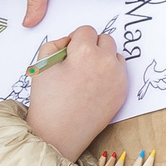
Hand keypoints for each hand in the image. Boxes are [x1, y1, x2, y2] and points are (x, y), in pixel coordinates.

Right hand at [23, 25, 124, 159]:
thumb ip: (56, 44)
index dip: (75, 40)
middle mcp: (106, 61)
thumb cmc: (47, 100)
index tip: (68, 54)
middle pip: (105, 39)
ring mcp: (118, 77)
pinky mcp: (123, 91)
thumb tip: (70, 40)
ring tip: (85, 77)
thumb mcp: (42, 65)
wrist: (58, 134)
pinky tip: (93, 88)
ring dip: (103, 59)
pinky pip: (119, 73)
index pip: (86, 31)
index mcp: (85, 52)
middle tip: (77, 64)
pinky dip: (109, 75)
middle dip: (92, 47)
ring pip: (114, 55)